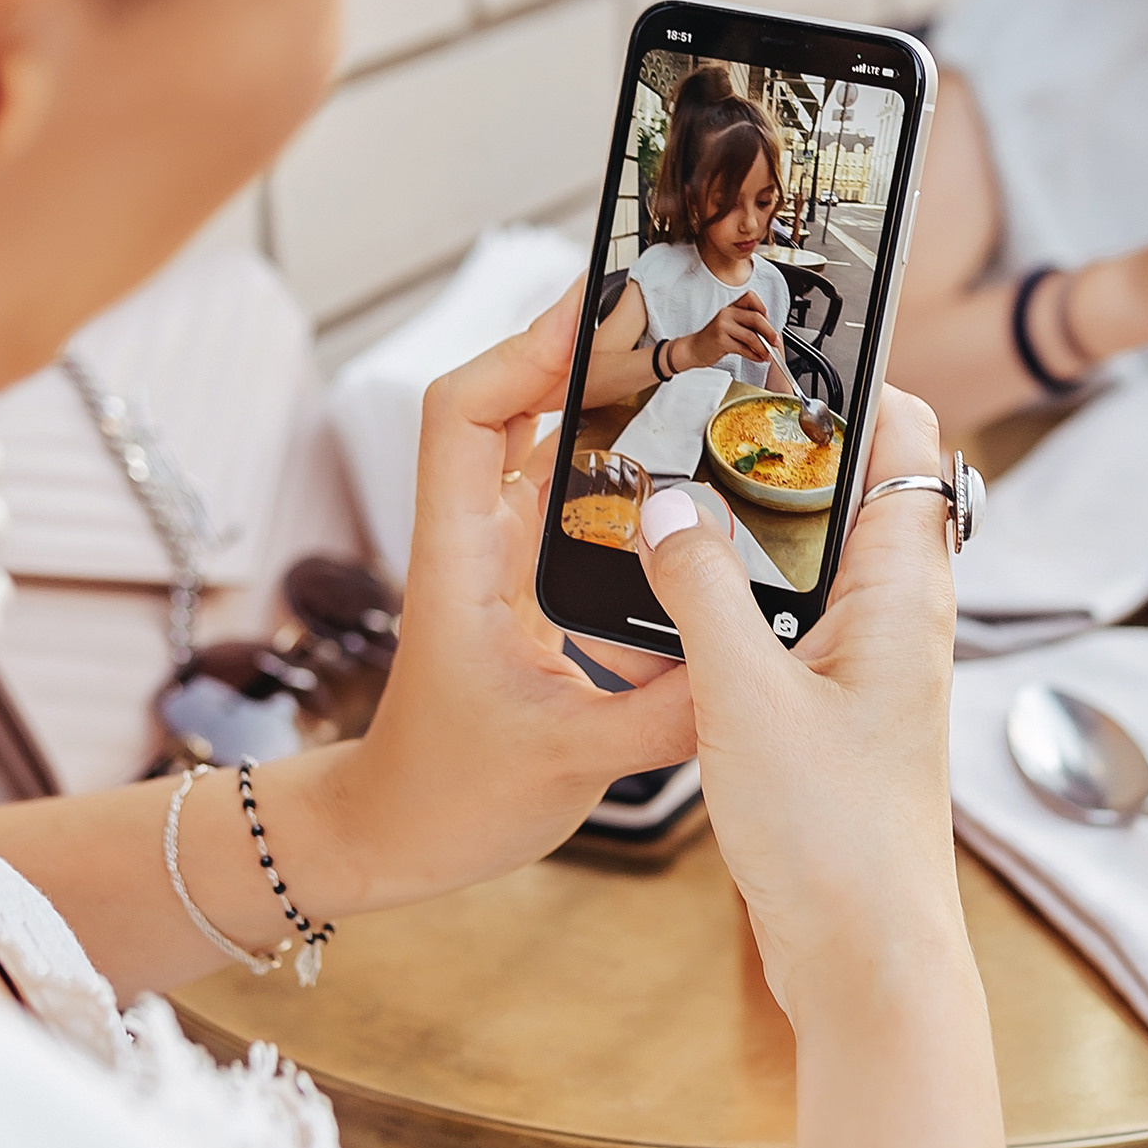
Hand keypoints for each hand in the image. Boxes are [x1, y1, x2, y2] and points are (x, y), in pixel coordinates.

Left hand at [346, 286, 694, 897]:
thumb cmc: (446, 798)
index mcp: (459, 560)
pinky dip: (624, 467)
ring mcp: (501, 556)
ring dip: (609, 400)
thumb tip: (753, 668)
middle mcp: (477, 540)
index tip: (605, 310)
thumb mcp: (565, 763)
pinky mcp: (529, 584)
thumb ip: (662, 720)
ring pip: (547, 444)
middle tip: (678, 318)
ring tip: (695, 368)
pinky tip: (691, 468)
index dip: (526, 349)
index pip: (465, 413)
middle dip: (587, 349)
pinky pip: (574, 499)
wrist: (394, 837)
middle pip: (513, 403)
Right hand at [636, 388, 963, 1027]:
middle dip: (790, 440)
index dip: (854, 381)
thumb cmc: (832, 839)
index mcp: (903, 593)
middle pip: (861, 487)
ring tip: (678, 481)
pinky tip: (683, 596)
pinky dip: (749, 589)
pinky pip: (798, 618)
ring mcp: (872, 668)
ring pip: (823, 555)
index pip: (907, 440)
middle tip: (699, 402)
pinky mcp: (838, 715)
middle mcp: (900, 619)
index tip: (776, 344)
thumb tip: (666, 501)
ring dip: (763, 518)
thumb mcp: (744, 698)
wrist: (866, 967)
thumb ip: (702, 590)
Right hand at [687, 289, 782, 375]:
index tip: (769, 322)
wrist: (693, 349)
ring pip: (751, 336)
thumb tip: (769, 332)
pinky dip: (754, 355)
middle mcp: (727, 313)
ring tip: (768, 354)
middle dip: (770, 332)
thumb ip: (746, 324)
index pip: (751, 298)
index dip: (763, 309)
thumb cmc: (713, 338)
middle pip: (756, 318)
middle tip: (776, 342)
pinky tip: (758, 358)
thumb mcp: (729, 325)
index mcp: (730, 307)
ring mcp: (723, 326)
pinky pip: (744, 349)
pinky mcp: (721, 341)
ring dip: (763, 348)